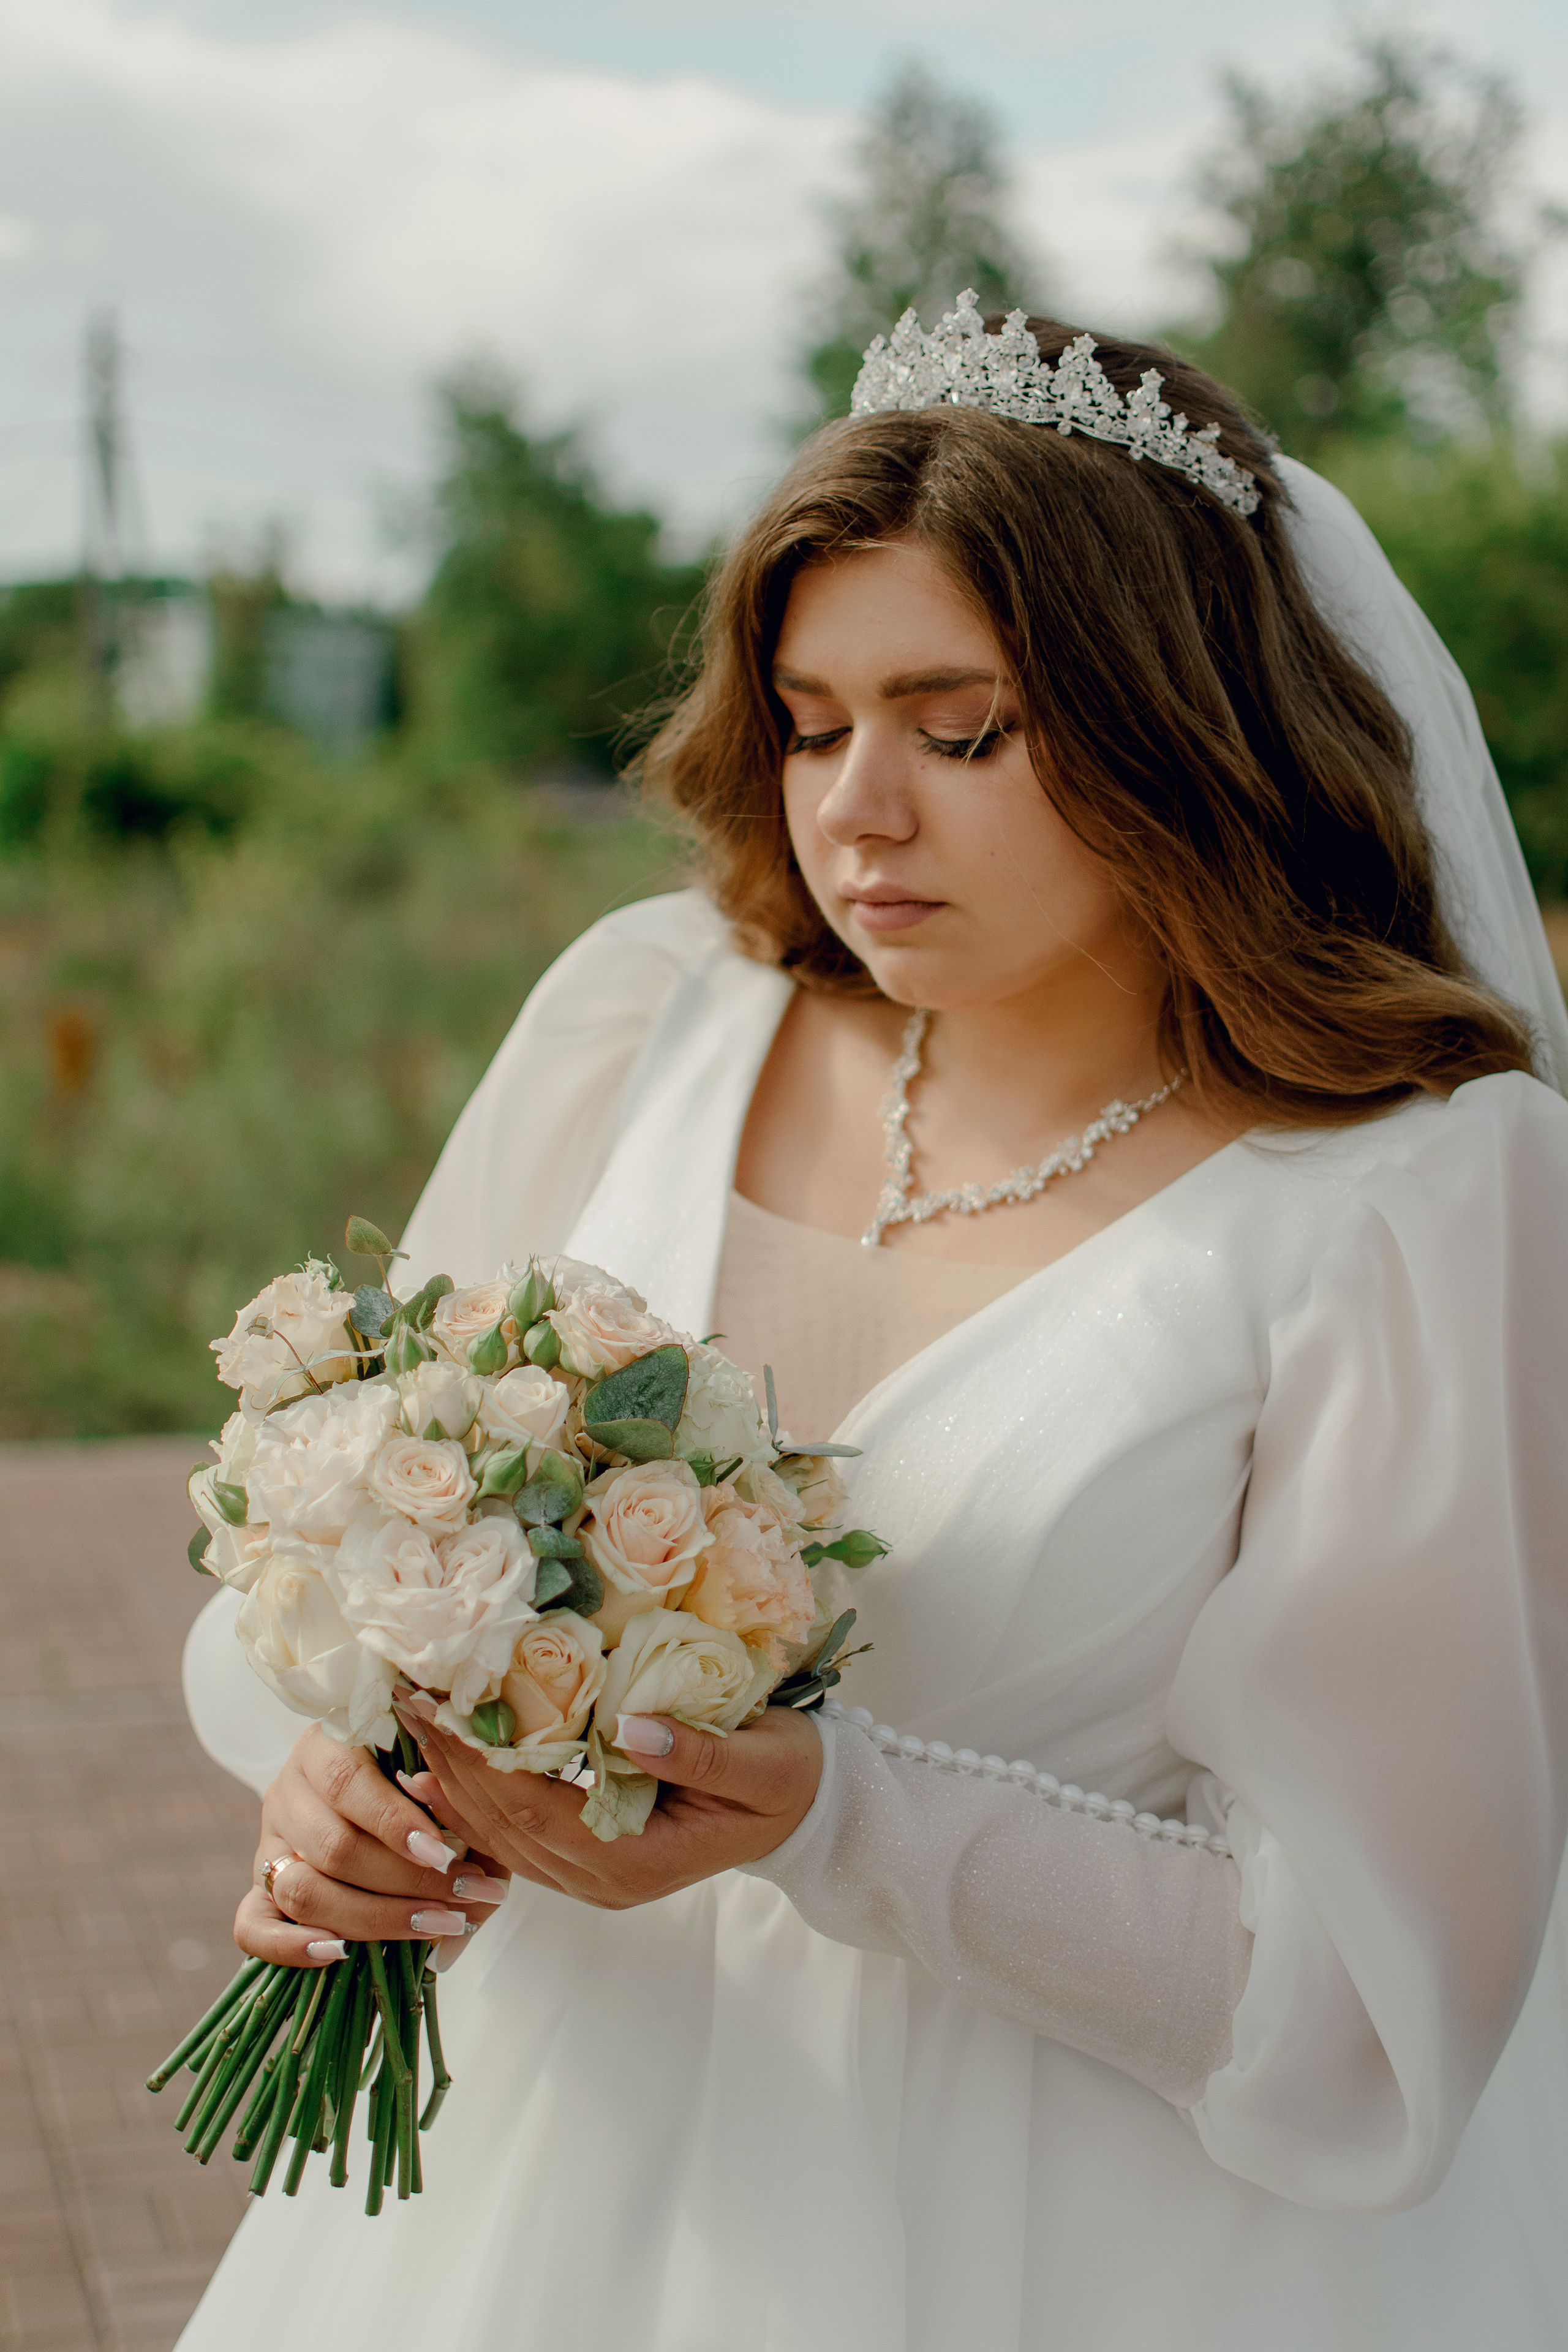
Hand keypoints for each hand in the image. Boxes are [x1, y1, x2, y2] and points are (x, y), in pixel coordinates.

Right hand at [236, 1723, 512, 1966]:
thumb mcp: (447, 1782)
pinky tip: (340, 1953)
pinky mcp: (259, 1888)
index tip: (445, 1853)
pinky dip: (290, 1946)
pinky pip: (250, 1925)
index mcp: (327, 1745)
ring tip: (440, 1925)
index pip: (346, 1781)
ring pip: (302, 1889)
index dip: (393, 1822)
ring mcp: (269, 1842)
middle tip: (470, 1898)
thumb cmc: (425, 1782)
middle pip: (332, 1847)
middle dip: (408, 1882)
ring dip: (375, 1919)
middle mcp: (289, 1791)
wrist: (381, 1790)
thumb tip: (466, 1870)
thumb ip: (461, 1815)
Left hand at [397, 1693, 823, 1910]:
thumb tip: (630, 1726)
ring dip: (452, 1782)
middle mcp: (603, 1880)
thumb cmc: (787, 1779)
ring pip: (498, 1836)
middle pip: (500, 1826)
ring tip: (413, 1723)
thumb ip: (696, 1752)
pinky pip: (516, 1835)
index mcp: (636, 1862)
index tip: (437, 1704)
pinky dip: (476, 1799)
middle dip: (448, 1764)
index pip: (532, 1810)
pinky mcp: (591, 1858)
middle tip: (407, 1699)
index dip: (478, 1760)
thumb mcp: (758, 1763)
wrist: (807, 1812)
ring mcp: (593, 1877)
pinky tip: (445, 1766)